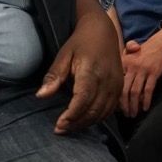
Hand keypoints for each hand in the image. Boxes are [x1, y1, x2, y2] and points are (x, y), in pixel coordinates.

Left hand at [38, 16, 123, 132]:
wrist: (103, 31)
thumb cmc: (80, 43)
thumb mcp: (63, 55)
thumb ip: (54, 76)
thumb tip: (41, 96)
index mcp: (91, 71)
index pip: (83, 99)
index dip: (71, 115)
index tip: (58, 125)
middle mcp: (107, 80)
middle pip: (93, 110)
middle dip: (76, 123)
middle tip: (60, 129)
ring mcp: (116, 84)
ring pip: (103, 112)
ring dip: (86, 123)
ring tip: (70, 126)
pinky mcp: (120, 87)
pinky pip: (110, 109)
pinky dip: (97, 117)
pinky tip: (84, 118)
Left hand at [121, 37, 161, 117]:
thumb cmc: (150, 47)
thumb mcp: (133, 50)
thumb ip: (123, 62)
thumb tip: (119, 75)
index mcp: (125, 61)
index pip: (117, 82)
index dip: (116, 96)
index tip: (116, 106)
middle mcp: (132, 66)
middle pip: (124, 90)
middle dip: (123, 105)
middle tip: (125, 114)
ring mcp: (143, 69)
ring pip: (135, 92)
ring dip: (133, 105)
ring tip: (134, 114)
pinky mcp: (154, 72)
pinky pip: (148, 90)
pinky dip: (146, 101)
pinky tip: (146, 108)